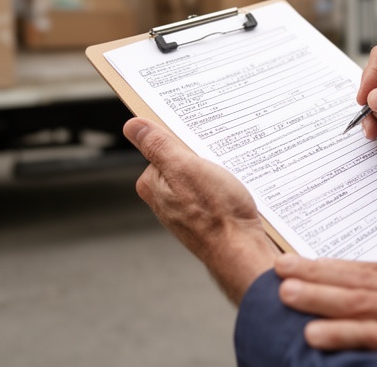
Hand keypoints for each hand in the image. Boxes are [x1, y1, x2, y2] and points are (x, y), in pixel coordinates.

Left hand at [124, 117, 278, 302]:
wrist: (242, 251)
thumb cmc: (216, 214)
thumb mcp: (186, 168)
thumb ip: (158, 145)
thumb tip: (133, 126)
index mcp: (153, 185)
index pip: (161, 146)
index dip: (180, 136)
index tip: (196, 134)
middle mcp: (165, 199)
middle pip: (181, 160)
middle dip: (200, 154)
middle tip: (217, 155)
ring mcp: (185, 210)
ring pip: (200, 176)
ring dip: (216, 170)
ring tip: (229, 175)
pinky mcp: (205, 218)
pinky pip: (212, 192)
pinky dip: (224, 187)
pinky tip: (234, 191)